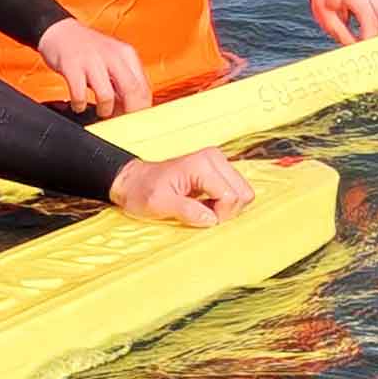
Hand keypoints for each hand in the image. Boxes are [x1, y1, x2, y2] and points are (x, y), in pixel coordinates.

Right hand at [37, 17, 152, 117]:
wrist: (60, 31)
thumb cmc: (88, 50)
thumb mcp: (113, 59)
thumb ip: (124, 81)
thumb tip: (132, 109)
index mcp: (126, 54)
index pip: (143, 87)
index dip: (142, 109)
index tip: (136, 120)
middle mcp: (112, 55)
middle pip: (131, 91)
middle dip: (128, 113)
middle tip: (121, 122)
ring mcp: (91, 60)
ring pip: (106, 95)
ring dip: (104, 110)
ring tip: (100, 110)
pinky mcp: (71, 66)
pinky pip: (79, 94)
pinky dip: (79, 105)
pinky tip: (79, 104)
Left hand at [109, 148, 255, 227]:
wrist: (134, 181)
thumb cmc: (142, 191)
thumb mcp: (159, 204)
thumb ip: (186, 211)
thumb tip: (211, 220)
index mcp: (202, 164)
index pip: (231, 196)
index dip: (220, 215)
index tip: (201, 219)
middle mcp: (214, 159)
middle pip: (243, 192)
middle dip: (227, 210)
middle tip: (204, 214)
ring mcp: (217, 163)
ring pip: (243, 192)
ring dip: (226, 207)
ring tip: (204, 209)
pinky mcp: (218, 170)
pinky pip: (235, 191)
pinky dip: (224, 203)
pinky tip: (206, 205)